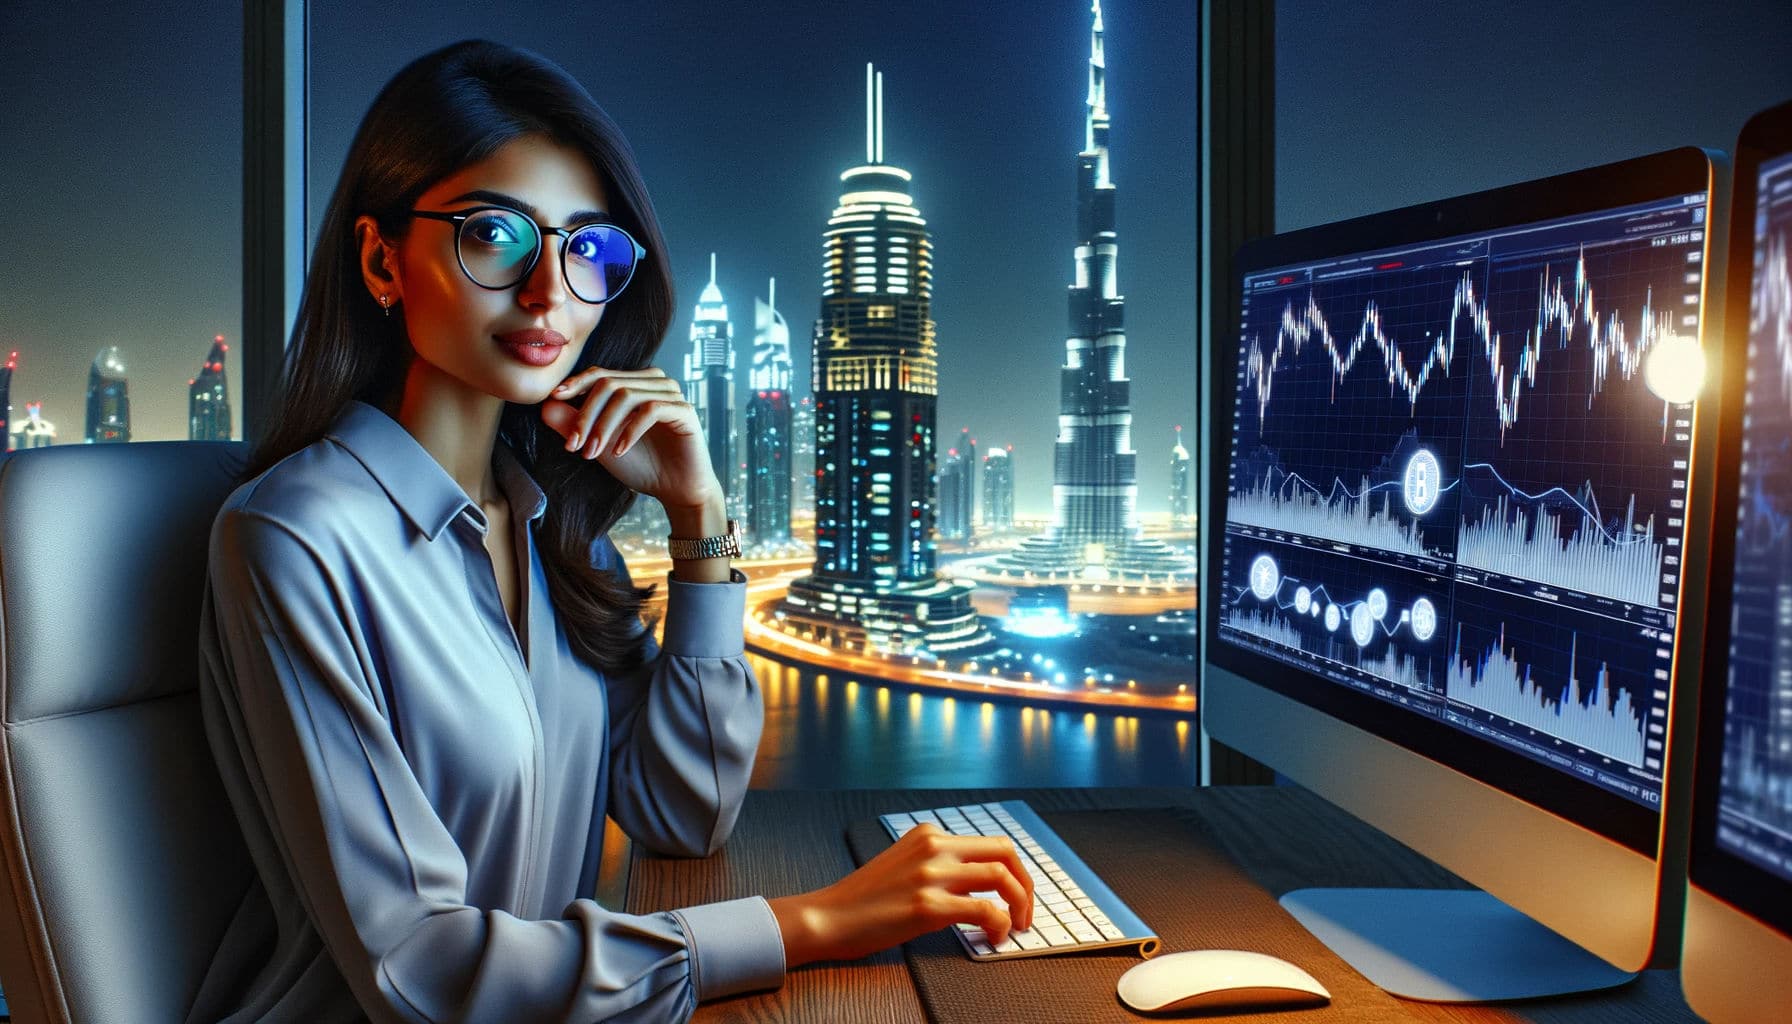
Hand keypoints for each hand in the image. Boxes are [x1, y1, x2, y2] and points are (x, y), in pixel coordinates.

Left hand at [539, 366, 722, 509]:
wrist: (675, 490)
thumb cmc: (640, 465)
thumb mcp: (599, 445)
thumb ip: (573, 425)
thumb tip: (546, 405)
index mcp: (635, 384)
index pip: (600, 374)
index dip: (576, 383)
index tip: (554, 398)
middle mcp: (654, 383)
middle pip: (609, 384)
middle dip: (585, 415)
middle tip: (573, 445)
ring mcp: (671, 394)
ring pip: (626, 395)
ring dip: (603, 426)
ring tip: (593, 452)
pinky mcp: (684, 410)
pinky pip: (650, 410)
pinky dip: (629, 431)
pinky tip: (619, 451)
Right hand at [768, 824, 1033, 965]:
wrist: (829, 917)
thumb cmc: (865, 899)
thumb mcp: (904, 864)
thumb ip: (938, 864)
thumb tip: (978, 885)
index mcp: (929, 834)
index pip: (991, 843)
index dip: (1015, 870)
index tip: (1019, 894)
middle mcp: (934, 847)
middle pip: (1005, 852)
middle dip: (1026, 884)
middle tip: (1025, 912)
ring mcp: (932, 875)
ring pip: (1001, 877)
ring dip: (1019, 905)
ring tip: (1015, 927)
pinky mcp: (928, 906)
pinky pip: (984, 910)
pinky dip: (999, 925)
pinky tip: (994, 937)